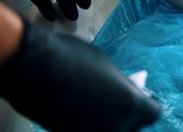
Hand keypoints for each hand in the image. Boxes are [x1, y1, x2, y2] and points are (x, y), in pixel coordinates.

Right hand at [0, 19, 160, 130]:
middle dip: (129, 114)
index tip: (144, 96)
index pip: (152, 113)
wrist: (30, 67)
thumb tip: (128, 90)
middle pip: (131, 126)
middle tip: (120, 100)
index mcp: (130, 105)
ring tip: (99, 104)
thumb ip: (122, 84)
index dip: (148, 103)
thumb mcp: (107, 65)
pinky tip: (83, 109)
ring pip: (109, 129)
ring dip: (108, 119)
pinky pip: (89, 129)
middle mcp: (114, 126)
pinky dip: (89, 122)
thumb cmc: (71, 58)